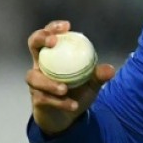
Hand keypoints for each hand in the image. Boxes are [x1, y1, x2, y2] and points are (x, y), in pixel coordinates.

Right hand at [25, 20, 115, 135]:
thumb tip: (110, 69)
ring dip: (49, 82)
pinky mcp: (36, 99)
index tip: (67, 26)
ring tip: (64, 89)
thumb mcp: (92, 82)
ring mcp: (36, 81)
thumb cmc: (79, 91)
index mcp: (55, 55)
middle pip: (33, 44)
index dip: (54, 27)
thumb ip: (99, 75)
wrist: (70, 117)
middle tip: (53, 42)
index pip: (50, 34)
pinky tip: (72, 105)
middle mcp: (41, 64)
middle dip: (41, 39)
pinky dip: (59, 102)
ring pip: (33, 77)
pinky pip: (43, 98)